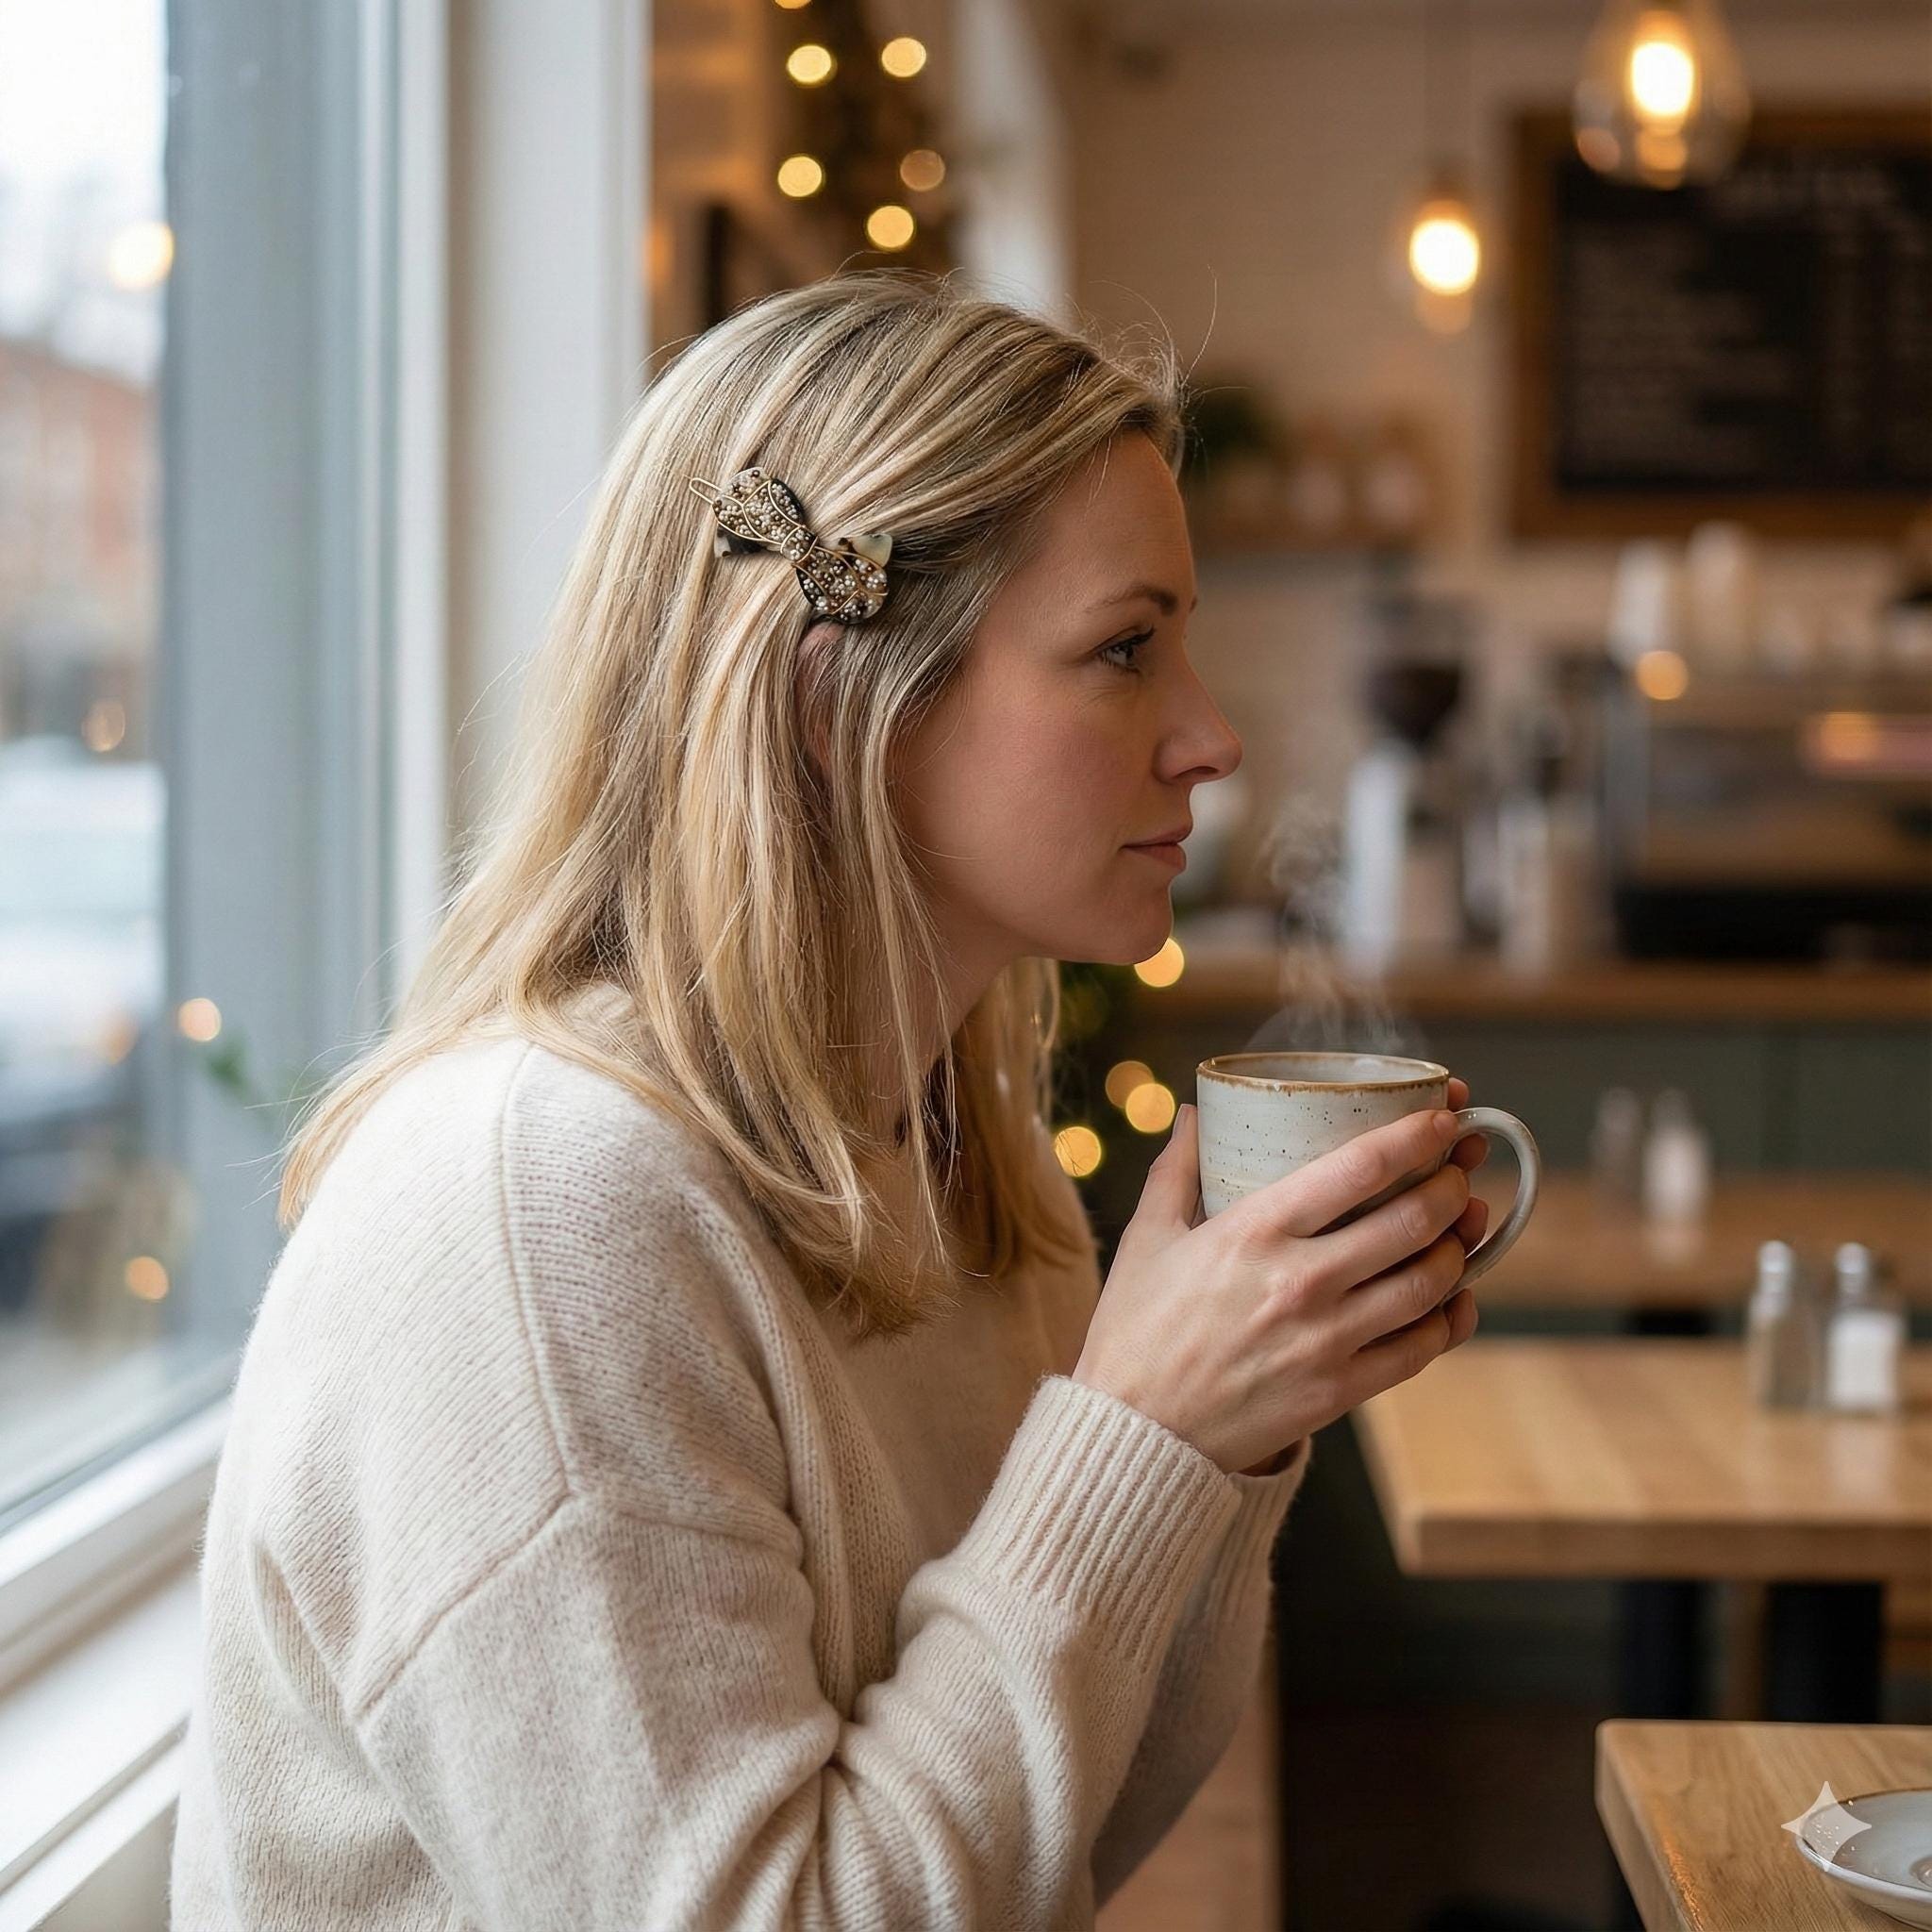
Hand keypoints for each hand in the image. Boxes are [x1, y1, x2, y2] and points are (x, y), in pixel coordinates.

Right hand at [1071, 1079, 1489, 1476]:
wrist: (1134, 1433)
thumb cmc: (1135, 1329)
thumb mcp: (1146, 1237)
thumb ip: (1176, 1168)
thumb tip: (1196, 1112)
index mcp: (1254, 1231)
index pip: (1360, 1168)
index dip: (1417, 1136)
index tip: (1444, 1118)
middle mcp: (1300, 1281)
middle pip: (1412, 1221)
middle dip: (1451, 1186)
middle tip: (1461, 1169)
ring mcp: (1326, 1341)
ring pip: (1428, 1285)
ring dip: (1460, 1248)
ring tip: (1463, 1225)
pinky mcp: (1339, 1392)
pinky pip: (1421, 1350)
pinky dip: (1451, 1319)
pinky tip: (1454, 1298)